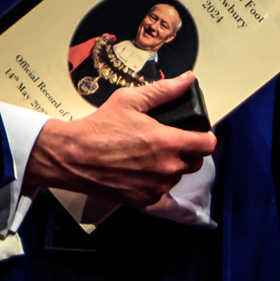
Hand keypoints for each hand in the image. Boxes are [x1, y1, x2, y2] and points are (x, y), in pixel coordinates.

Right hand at [22, 72, 216, 209]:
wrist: (72, 156)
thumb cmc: (100, 126)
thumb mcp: (130, 100)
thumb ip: (164, 90)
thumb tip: (188, 79)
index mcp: (167, 142)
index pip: (208, 145)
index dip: (205, 137)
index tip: (196, 133)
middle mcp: (166, 169)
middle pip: (195, 162)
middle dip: (188, 152)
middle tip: (169, 141)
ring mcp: (155, 188)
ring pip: (177, 177)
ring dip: (171, 167)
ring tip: (150, 155)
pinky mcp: (143, 201)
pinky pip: (160, 191)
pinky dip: (155, 182)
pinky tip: (139, 170)